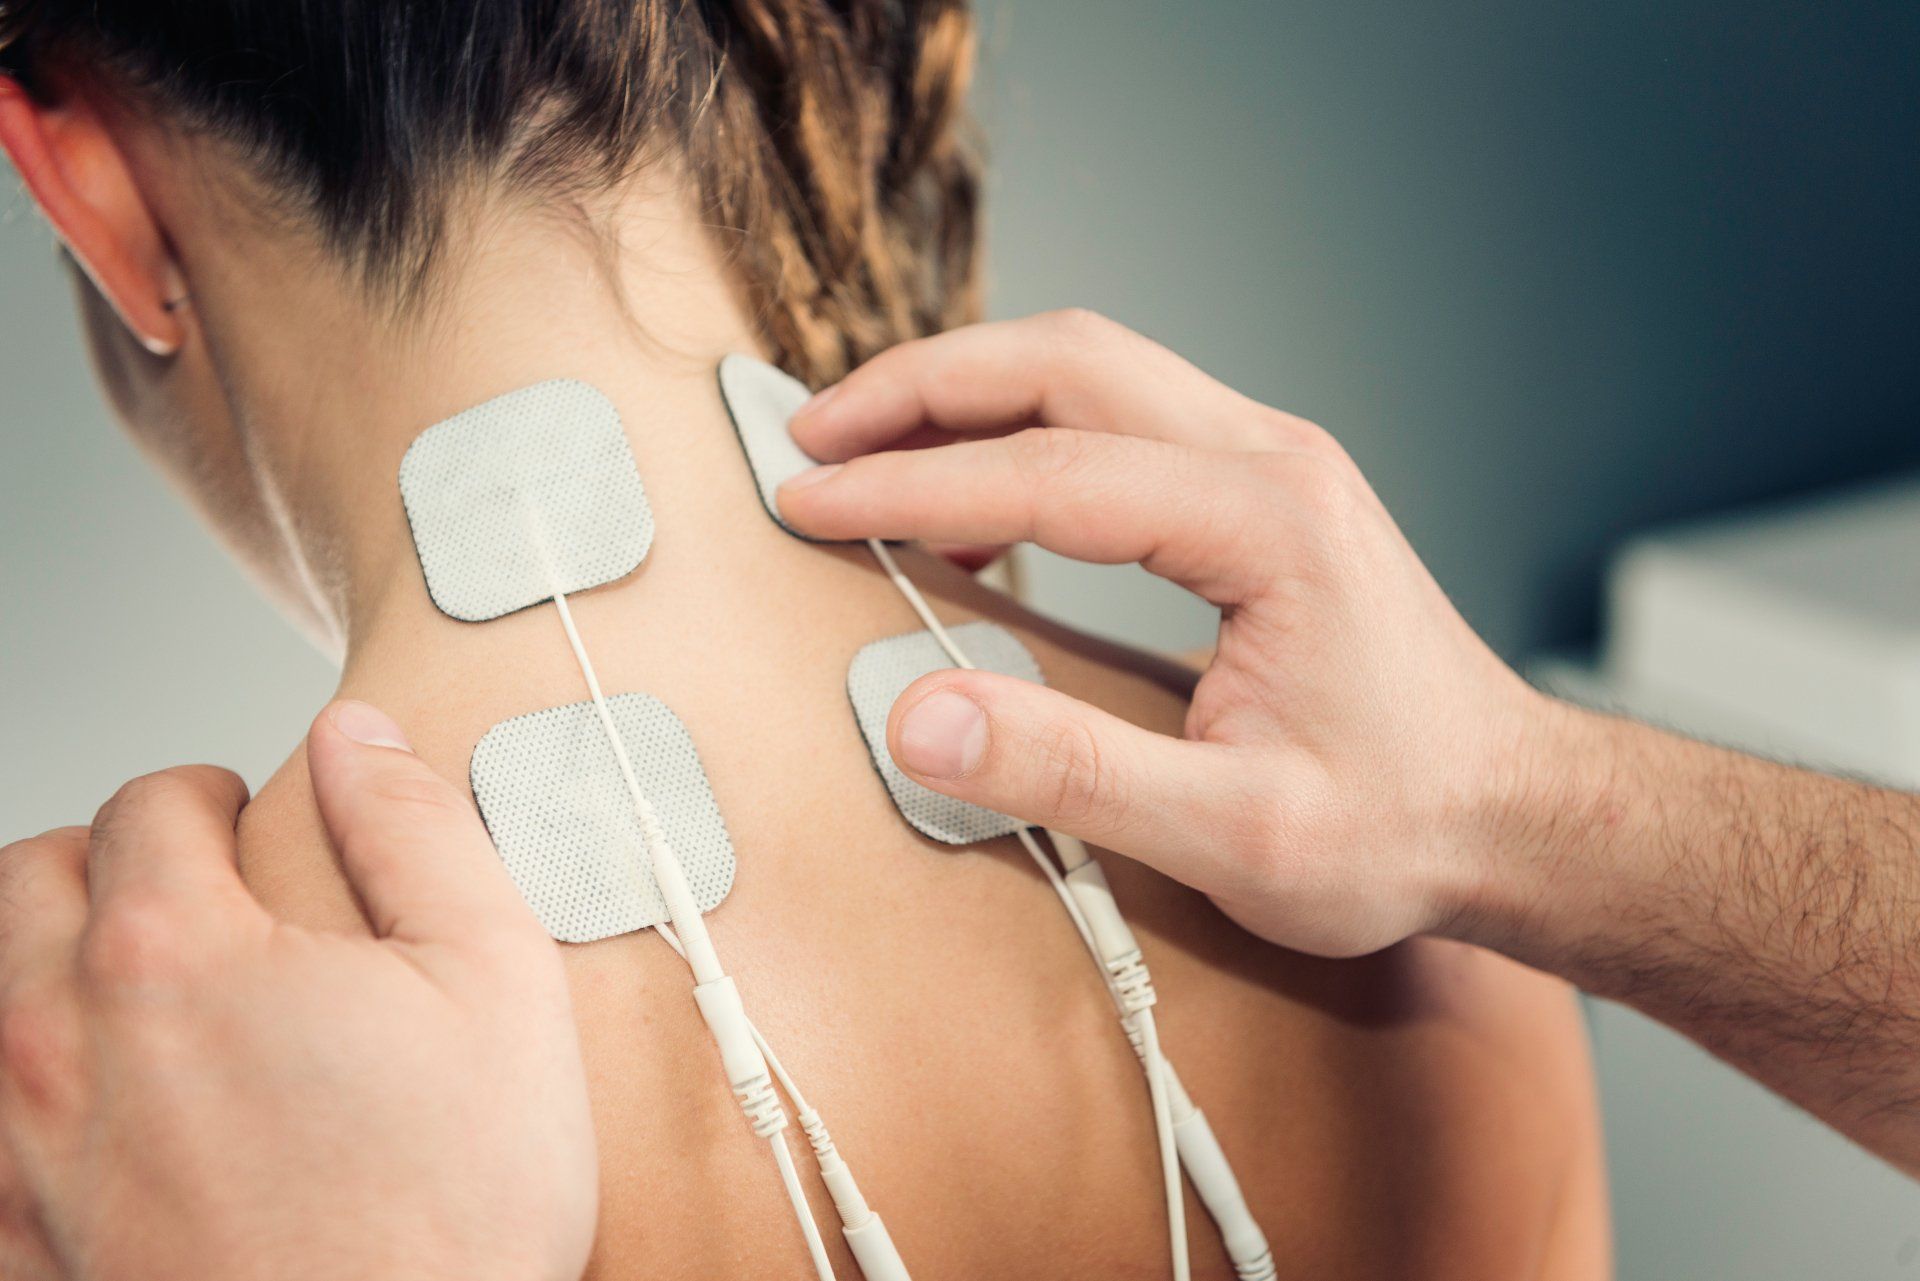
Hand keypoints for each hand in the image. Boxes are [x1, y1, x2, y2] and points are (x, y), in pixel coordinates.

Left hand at [0, 702, 595, 1280]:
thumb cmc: (450, 1215)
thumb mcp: (497, 981)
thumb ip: (418, 830)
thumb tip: (361, 739)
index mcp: (177, 956)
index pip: (149, 805)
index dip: (209, 794)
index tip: (247, 822)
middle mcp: (62, 1046)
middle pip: (31, 884)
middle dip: (108, 859)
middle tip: (188, 889)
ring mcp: (24, 1159)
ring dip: (49, 962)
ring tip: (139, 987)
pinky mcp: (20, 1248)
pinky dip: (25, 1089)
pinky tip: (103, 1112)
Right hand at [778, 310, 1551, 957]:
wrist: (1512, 811)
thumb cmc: (1397, 825)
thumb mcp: (1235, 832)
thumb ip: (1073, 772)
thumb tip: (918, 717)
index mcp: (1268, 523)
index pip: (1049, 473)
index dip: (910, 486)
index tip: (807, 504)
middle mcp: (1271, 459)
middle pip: (1066, 360)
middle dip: (922, 386)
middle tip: (812, 436)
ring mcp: (1271, 462)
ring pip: (1092, 369)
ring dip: (969, 393)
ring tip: (864, 445)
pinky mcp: (1262, 489)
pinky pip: (1122, 418)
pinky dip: (1025, 434)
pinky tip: (972, 509)